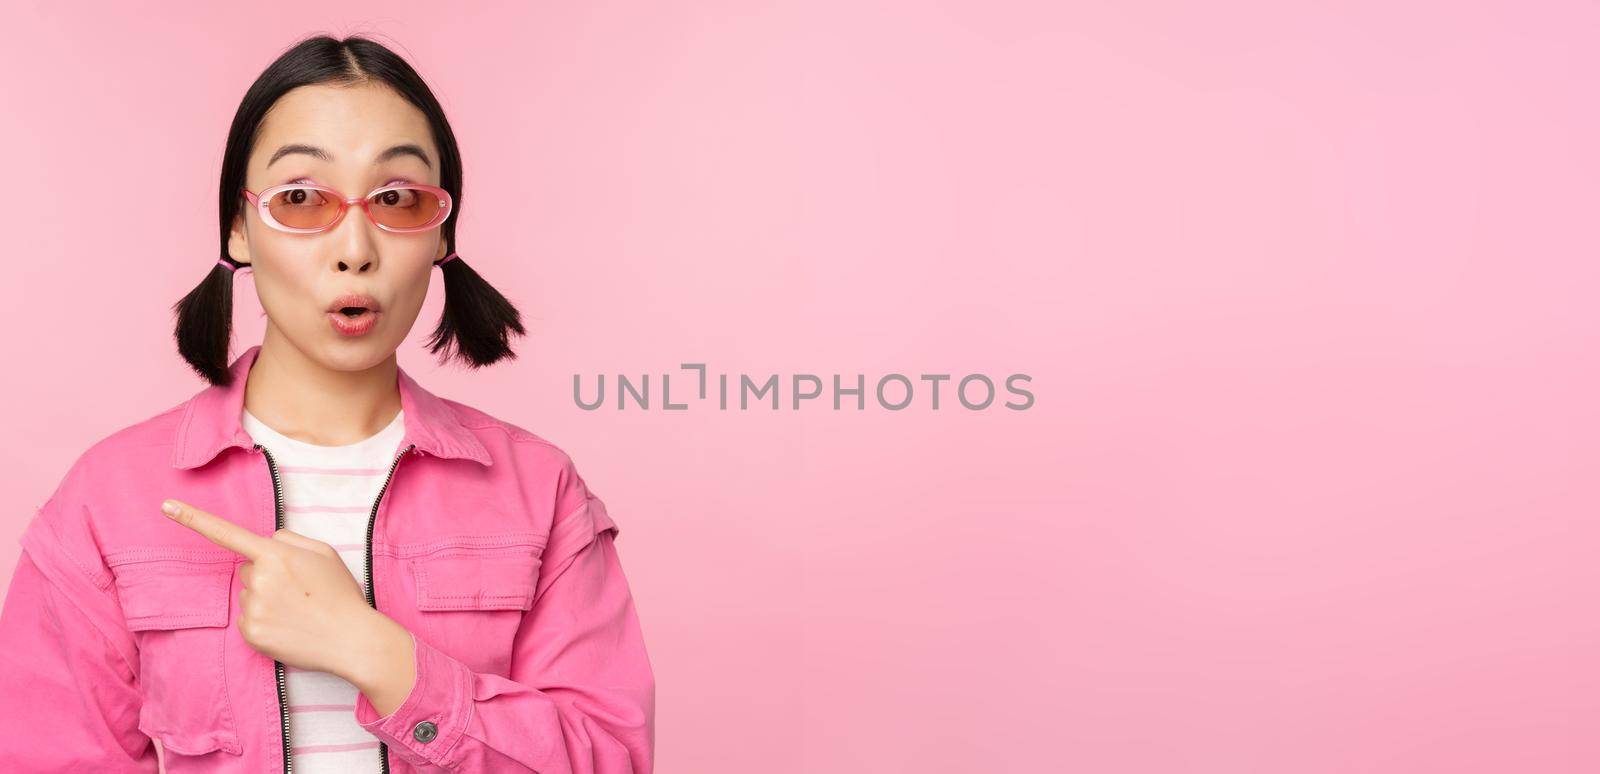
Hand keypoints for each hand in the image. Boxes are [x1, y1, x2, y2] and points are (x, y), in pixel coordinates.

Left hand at [160, 498, 385, 678]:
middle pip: (248, 570)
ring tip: (298, 610)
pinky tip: (289, 626)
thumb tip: (267, 542)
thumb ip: (291, 540)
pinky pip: (247, 619)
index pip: (227, 533)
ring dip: (267, 600)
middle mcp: (258, 579)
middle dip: (267, 575)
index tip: (166, 506)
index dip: (193, 519)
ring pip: (248, 595)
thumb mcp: (324, 553)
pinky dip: (264, 622)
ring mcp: (252, 608)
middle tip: (299, 590)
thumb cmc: (340, 594)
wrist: (351, 639)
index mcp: (275, 554)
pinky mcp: (250, 633)